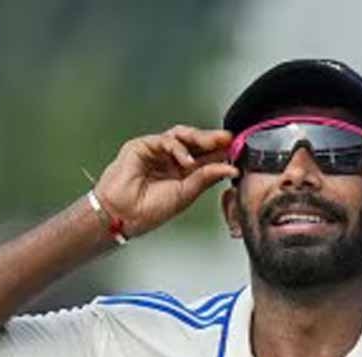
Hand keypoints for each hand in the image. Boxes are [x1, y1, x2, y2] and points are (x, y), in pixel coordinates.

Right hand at [94, 125, 238, 236]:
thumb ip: (207, 177)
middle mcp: (170, 160)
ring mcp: (156, 151)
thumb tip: (230, 169)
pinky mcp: (142, 146)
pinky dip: (179, 148)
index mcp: (182, 173)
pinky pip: (166, 140)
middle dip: (213, 140)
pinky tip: (187, 160)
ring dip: (200, 138)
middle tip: (229, 139)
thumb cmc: (149, 210)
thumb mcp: (187, 193)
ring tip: (215, 142)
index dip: (220, 152)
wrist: (123, 214)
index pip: (205, 157)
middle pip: (195, 143)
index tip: (237, 149)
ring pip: (182, 136)